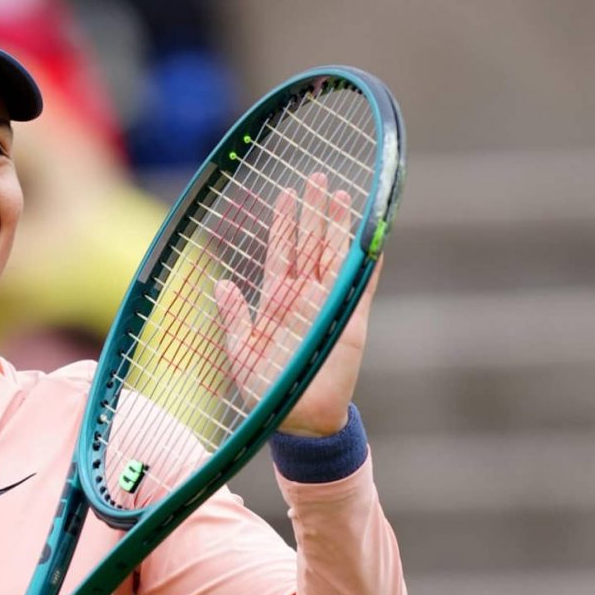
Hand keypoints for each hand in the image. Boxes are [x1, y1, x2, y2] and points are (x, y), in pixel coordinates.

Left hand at [214, 173, 381, 436]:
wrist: (298, 420)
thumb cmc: (266, 390)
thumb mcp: (239, 351)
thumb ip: (234, 317)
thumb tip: (221, 283)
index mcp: (277, 301)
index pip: (282, 253)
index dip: (284, 224)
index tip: (287, 193)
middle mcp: (305, 298)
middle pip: (311, 244)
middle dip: (314, 211)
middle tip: (318, 175)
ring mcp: (330, 306)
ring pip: (337, 256)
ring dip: (340, 226)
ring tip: (344, 193)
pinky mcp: (352, 322)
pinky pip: (364, 286)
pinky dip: (368, 263)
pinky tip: (374, 238)